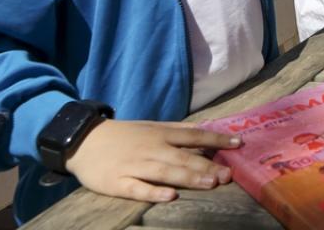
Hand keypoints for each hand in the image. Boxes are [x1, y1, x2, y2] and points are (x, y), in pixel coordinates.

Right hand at [64, 119, 239, 202]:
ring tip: (210, 184)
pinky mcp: (118, 182)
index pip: (194, 136)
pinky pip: (137, 188)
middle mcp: (152, 148)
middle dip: (207, 166)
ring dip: (188, 177)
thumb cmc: (125, 135)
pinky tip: (169, 196)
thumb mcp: (153, 126)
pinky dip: (153, 192)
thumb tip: (209, 127)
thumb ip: (180, 129)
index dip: (217, 140)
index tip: (239, 144)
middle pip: (183, 157)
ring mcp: (135, 165)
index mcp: (161, 134)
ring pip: (165, 172)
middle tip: (228, 175)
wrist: (84, 140)